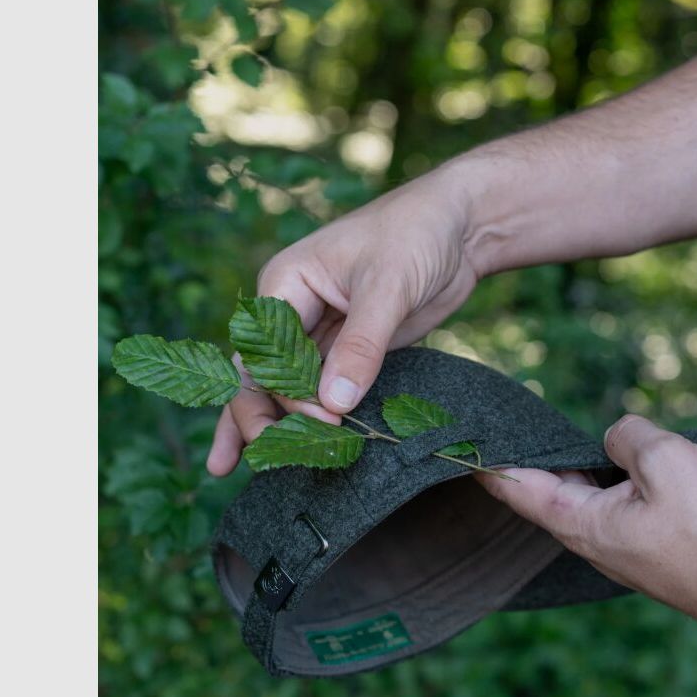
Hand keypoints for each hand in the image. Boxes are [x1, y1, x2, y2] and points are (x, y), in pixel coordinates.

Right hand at [207, 166, 480, 475]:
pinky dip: (310, 418)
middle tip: (254, 465)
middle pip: (260, 373)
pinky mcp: (349, 351)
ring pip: (284, 387)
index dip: (285, 393)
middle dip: (255, 416)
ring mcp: (318, 333)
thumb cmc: (417, 233)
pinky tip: (296, 451)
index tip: (322, 422)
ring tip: (235, 470)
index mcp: (285, 283)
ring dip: (269, 424)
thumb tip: (333, 405)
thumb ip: (361, 345)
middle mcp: (292, 310)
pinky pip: (321, 390)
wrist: (461, 226)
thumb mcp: (389, 285)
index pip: (267, 350)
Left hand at [474, 414, 696, 642]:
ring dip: (578, 463)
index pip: (517, 488)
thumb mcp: (665, 462)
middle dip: (530, 455)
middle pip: (551, 490)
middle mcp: (598, 542)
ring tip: (560, 426)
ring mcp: (630, 548)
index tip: (455, 444)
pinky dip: (617, 476)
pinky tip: (630, 455)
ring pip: (592, 495)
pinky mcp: (662, 548)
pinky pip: (626, 504)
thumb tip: (616, 437)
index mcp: (583, 525)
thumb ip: (627, 437)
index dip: (485, 462)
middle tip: (507, 419)